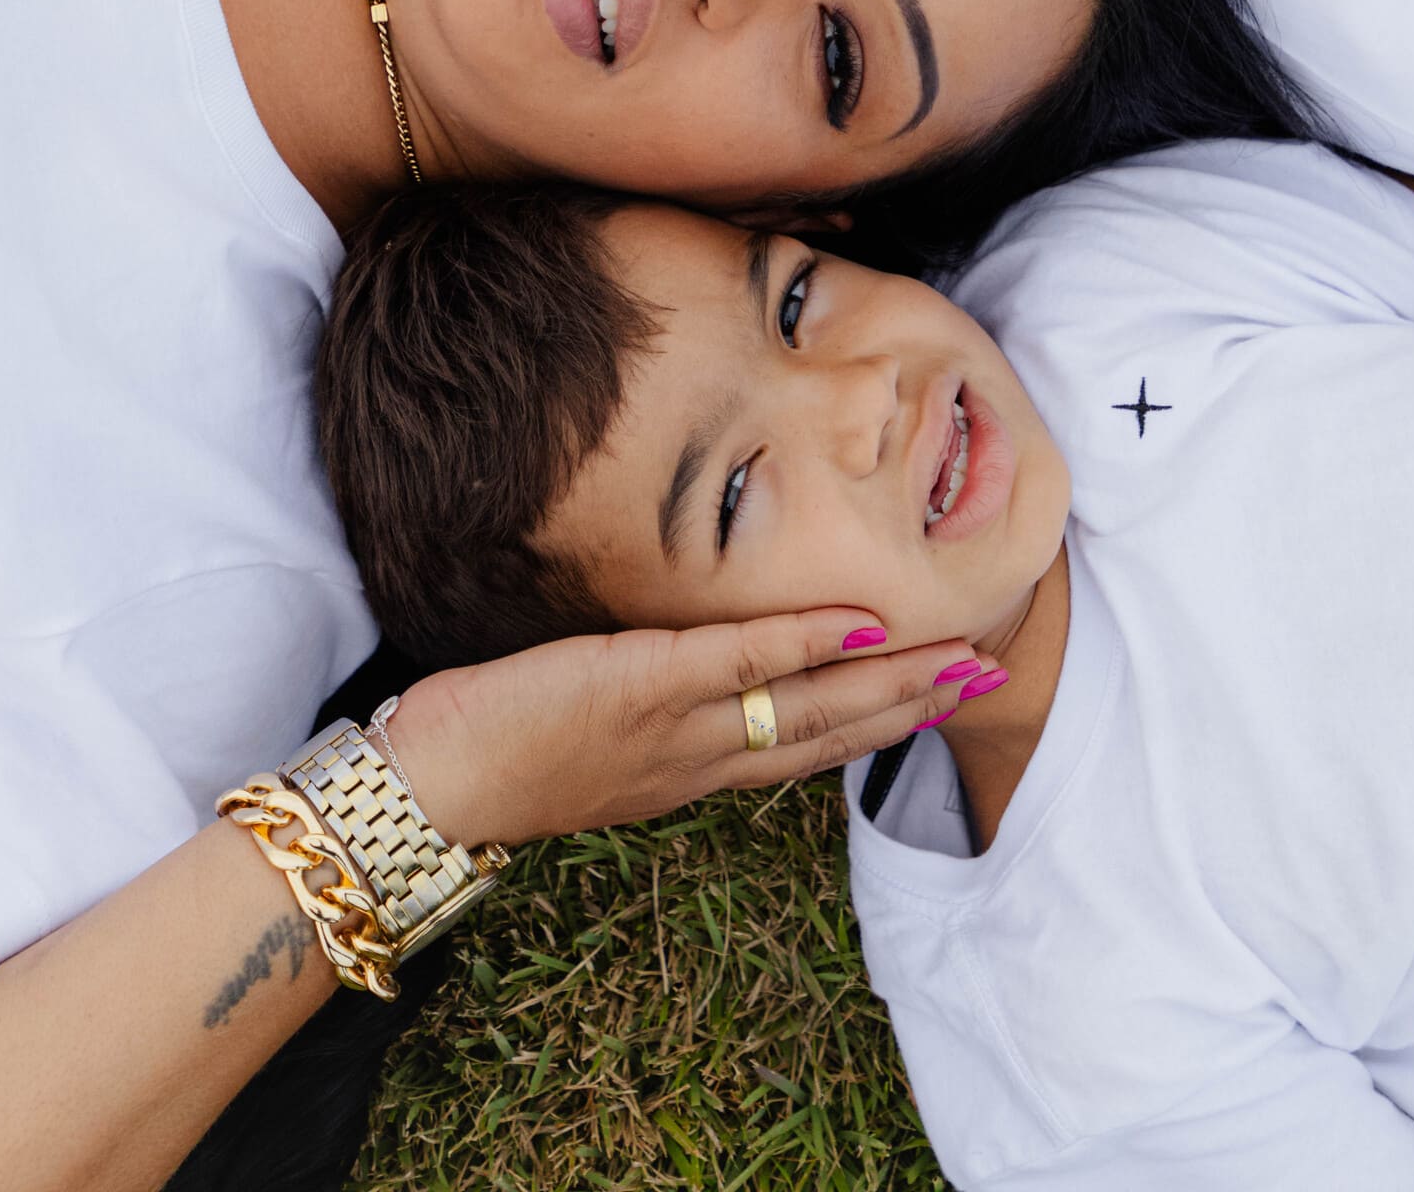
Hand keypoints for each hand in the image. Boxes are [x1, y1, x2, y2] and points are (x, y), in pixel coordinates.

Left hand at [381, 612, 1000, 850]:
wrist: (426, 793)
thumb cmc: (492, 752)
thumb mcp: (589, 739)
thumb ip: (645, 709)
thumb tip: (679, 663)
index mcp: (687, 774)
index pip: (801, 752)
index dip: (874, 725)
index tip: (937, 698)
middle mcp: (697, 762)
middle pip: (827, 736)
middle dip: (910, 707)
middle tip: (987, 679)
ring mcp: (676, 727)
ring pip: (804, 705)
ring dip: (887, 679)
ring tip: (956, 657)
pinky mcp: (641, 685)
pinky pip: (737, 661)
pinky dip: (800, 641)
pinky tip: (855, 620)